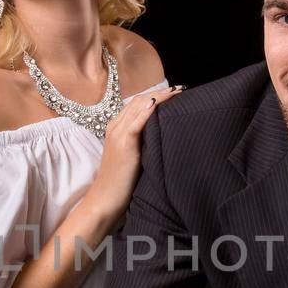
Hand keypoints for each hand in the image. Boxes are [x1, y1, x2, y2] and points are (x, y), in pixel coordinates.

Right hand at [84, 85, 183, 220]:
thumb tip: (162, 135)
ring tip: (177, 93)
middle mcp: (115, 126)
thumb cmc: (121, 181)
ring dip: (159, 97)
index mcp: (116, 127)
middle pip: (139, 100)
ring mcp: (118, 134)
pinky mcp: (123, 144)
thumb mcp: (132, 156)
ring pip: (138, 107)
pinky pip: (135, 123)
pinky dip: (147, 111)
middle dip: (161, 93)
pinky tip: (157, 104)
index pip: (137, 103)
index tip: (175, 92)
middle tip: (181, 89)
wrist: (106, 197)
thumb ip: (142, 142)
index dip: (157, 95)